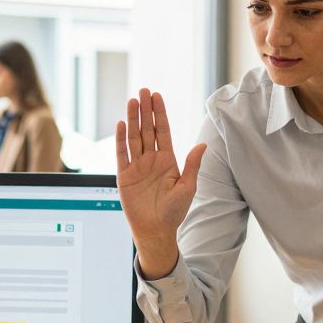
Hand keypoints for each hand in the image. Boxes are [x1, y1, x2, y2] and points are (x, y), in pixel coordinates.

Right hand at [115, 88, 205, 278]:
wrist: (156, 231)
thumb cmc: (173, 212)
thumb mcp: (187, 187)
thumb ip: (192, 164)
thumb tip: (202, 144)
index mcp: (167, 160)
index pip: (163, 131)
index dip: (160, 113)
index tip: (157, 96)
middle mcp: (151, 160)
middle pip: (147, 129)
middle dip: (145, 110)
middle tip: (143, 91)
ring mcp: (137, 166)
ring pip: (134, 137)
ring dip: (132, 119)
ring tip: (132, 101)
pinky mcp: (124, 176)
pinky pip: (121, 154)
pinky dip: (120, 139)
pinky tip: (121, 124)